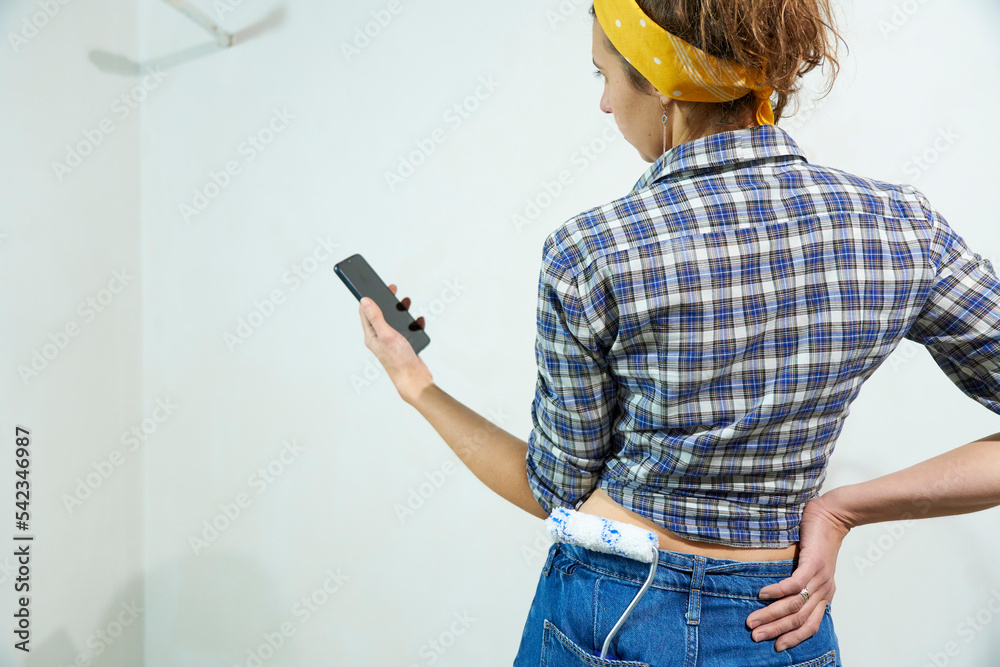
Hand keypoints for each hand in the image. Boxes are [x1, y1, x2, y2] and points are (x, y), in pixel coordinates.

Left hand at [358, 284, 432, 403]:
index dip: (368, 297)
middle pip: (380, 314)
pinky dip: (413, 324)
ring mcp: (391, 342)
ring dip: (401, 312)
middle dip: (387, 301)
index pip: (365, 312)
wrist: (415, 380)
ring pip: (395, 321)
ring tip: (406, 303)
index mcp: (371, 335)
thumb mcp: (386, 334)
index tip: (374, 286)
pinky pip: (407, 330)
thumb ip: (376, 317)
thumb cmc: (399, 361)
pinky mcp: (403, 345)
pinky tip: (418, 322)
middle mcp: (380, 338)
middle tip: (392, 290)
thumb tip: (364, 300)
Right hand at [745, 492, 850, 651]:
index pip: (810, 625)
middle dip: (776, 630)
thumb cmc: (819, 539)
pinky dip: (776, 591)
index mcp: (824, 595)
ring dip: (771, 615)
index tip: (776, 645)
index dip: (793, 637)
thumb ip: (802, 583)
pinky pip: (793, 584)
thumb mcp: (813, 568)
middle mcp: (823, 591)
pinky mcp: (812, 563)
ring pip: (794, 605)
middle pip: (799, 619)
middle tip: (755, 636)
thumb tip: (780, 596)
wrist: (833, 516)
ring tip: (753, 620)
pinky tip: (762, 594)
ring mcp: (819, 578)